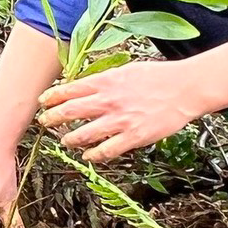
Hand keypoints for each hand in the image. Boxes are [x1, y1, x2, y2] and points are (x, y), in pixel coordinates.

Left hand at [37, 59, 207, 161]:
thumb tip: (84, 85)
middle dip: (52, 118)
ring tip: (65, 141)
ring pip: (84, 134)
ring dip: (70, 139)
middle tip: (44, 122)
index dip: (52, 97)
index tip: (43, 102)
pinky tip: (89, 156)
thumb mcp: (126, 71)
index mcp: (106, 81)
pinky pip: (106, 150)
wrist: (185, 88)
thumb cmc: (158, 77)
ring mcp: (120, 120)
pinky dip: (93, 155)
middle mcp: (109, 100)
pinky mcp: (133, 137)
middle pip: (70, 111)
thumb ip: (104, 80)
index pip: (70, 89)